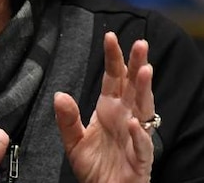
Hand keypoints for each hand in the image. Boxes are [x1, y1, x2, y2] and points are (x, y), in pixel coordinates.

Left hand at [54, 33, 154, 182]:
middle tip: (140, 43)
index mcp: (110, 110)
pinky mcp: (140, 159)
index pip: (114, 78)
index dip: (113, 58)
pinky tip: (135, 122)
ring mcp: (136, 136)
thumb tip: (59, 95)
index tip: (109, 36)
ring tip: (144, 70)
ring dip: (145, 90)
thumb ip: (67, 120)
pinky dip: (140, 134)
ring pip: (144, 109)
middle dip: (136, 64)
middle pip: (133, 86)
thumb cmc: (96, 168)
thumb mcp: (74, 142)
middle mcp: (126, 118)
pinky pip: (142, 145)